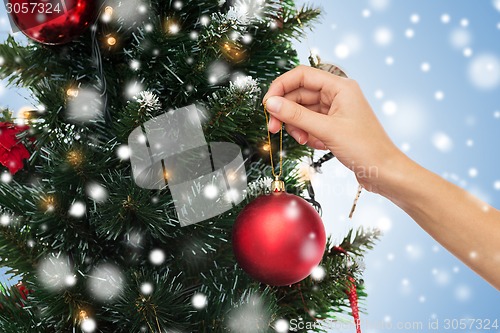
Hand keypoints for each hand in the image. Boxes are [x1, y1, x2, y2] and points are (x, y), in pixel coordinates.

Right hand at [263, 65, 402, 191]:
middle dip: (285, 111)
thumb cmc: (365, 148)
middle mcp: (337, 94)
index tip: (267, 104)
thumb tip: (271, 103)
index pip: (302, 76)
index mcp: (340, 87)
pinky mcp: (333, 125)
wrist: (384, 172)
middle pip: (299, 94)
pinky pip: (310, 123)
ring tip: (302, 140)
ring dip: (296, 125)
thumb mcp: (326, 130)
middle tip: (273, 128)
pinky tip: (314, 144)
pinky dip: (306, 133)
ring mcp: (335, 110)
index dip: (281, 87)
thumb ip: (297, 115)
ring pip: (303, 110)